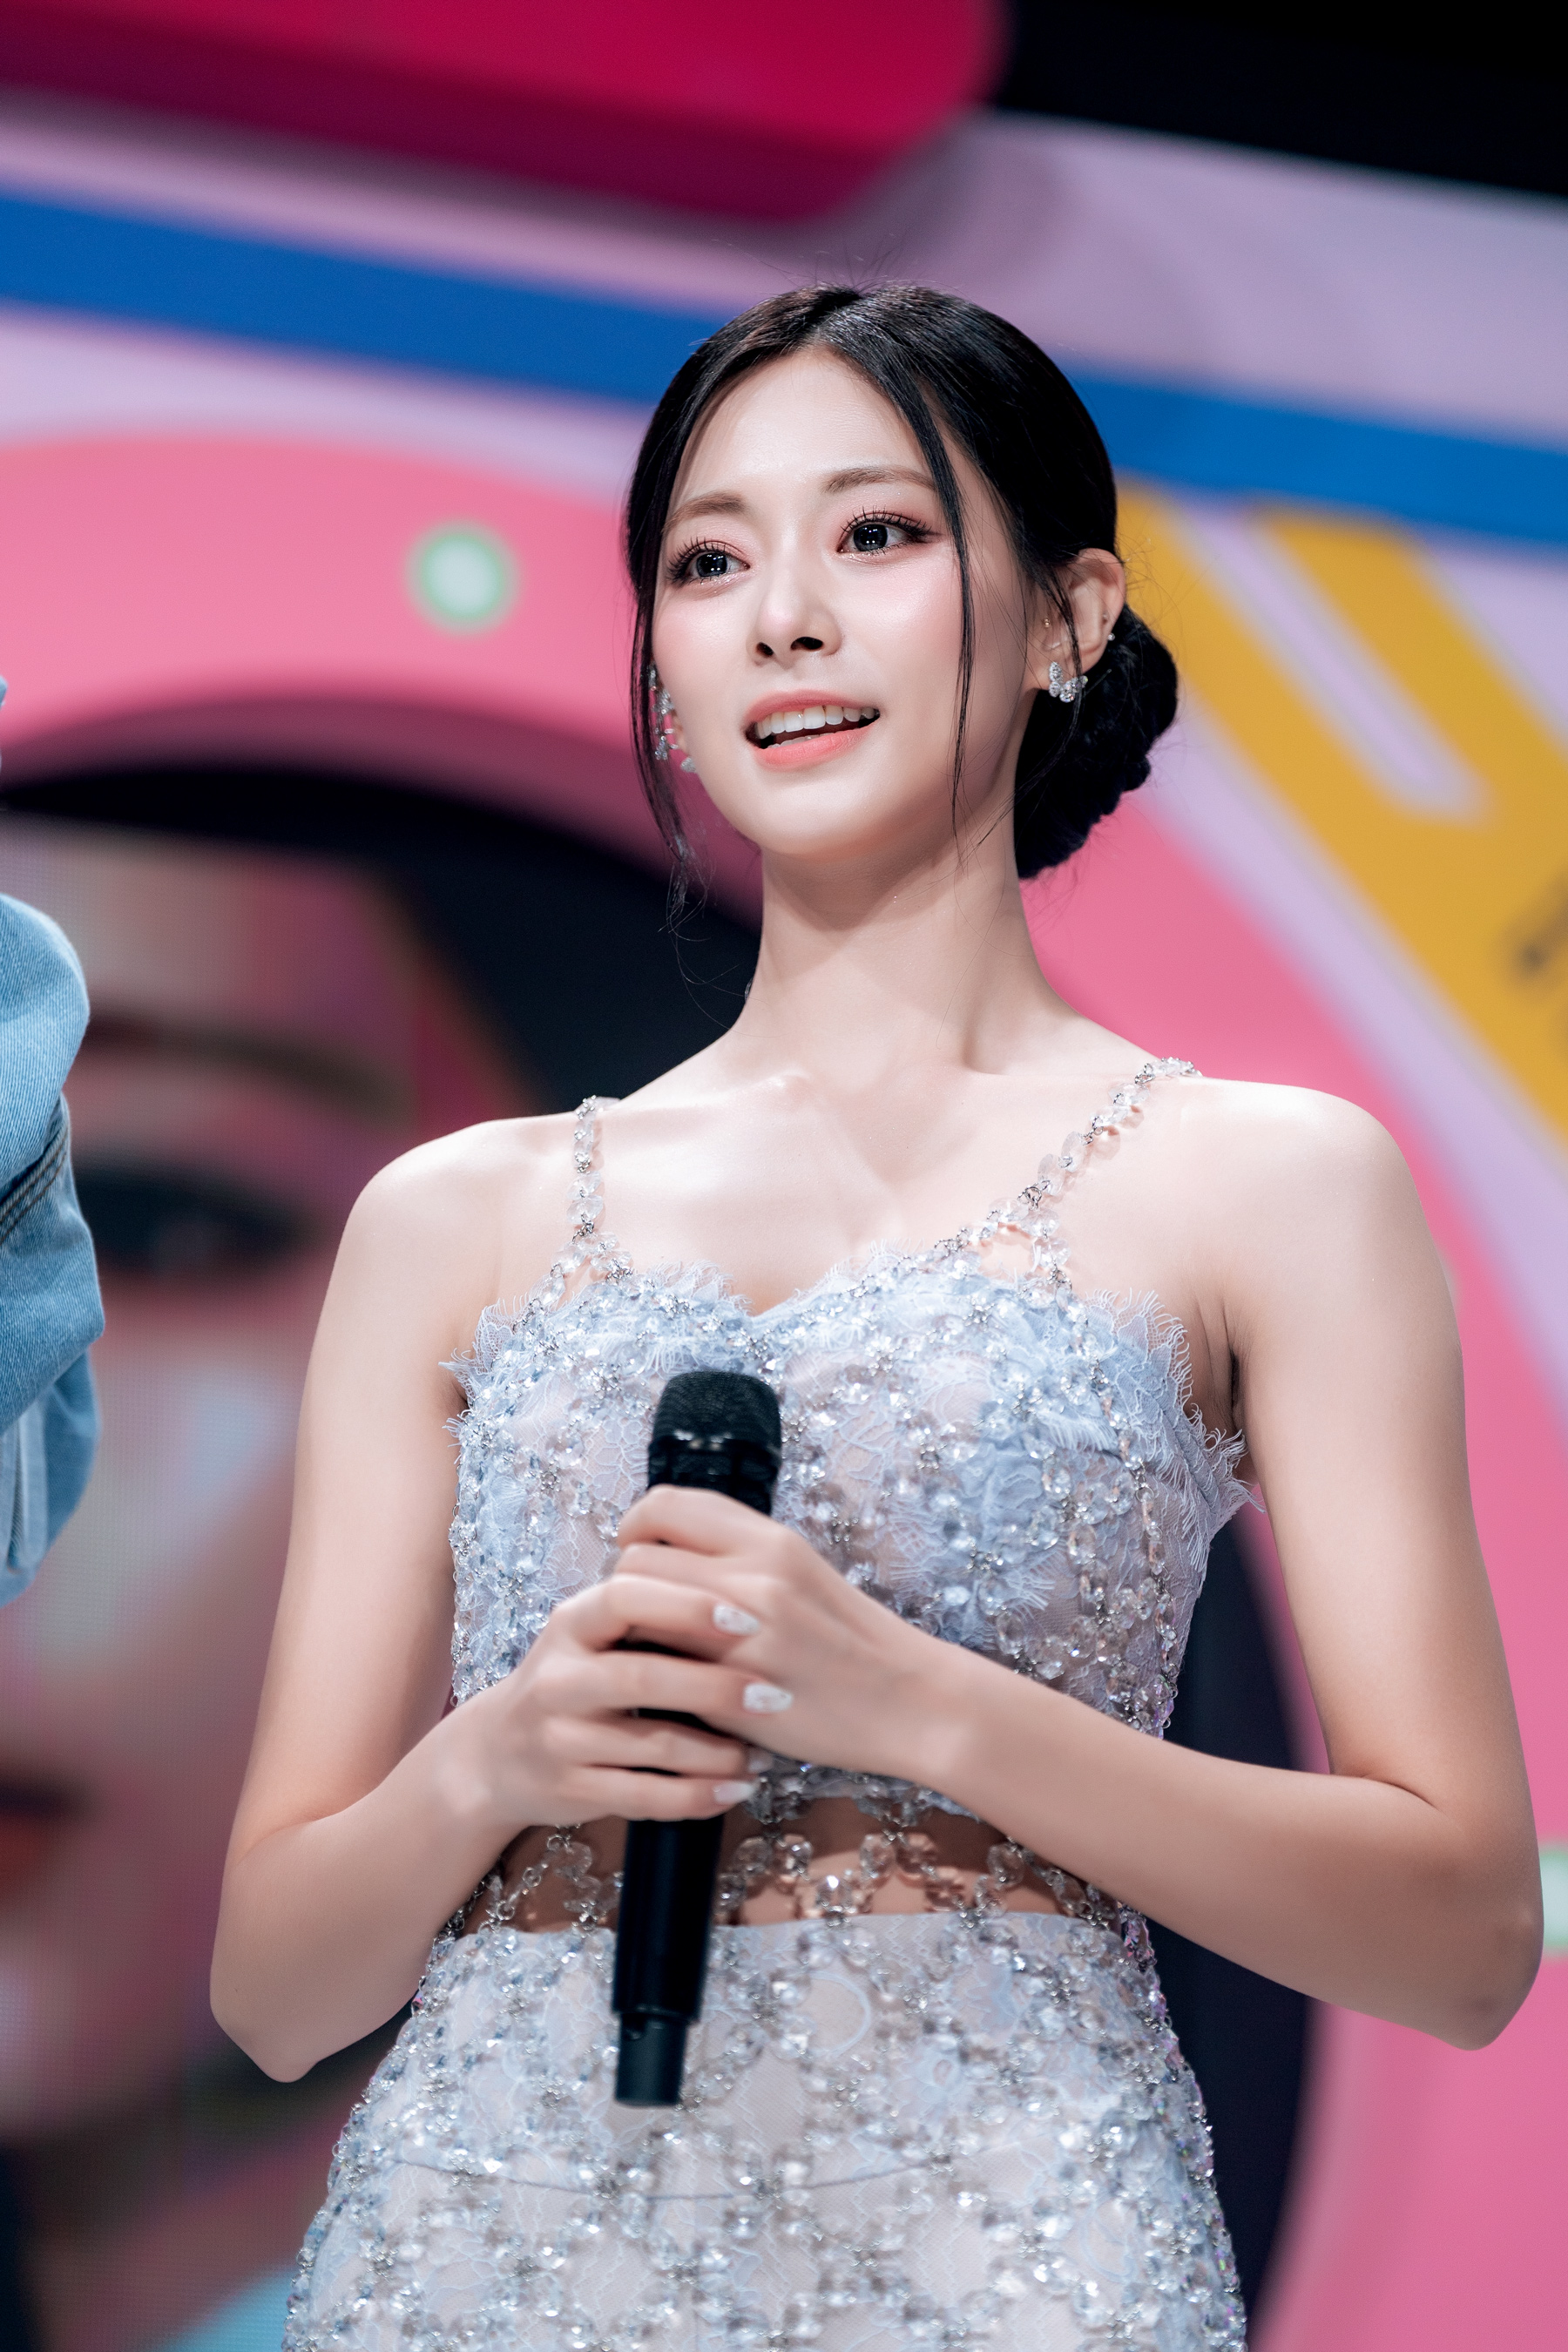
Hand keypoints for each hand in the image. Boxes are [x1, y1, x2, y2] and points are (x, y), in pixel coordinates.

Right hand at [451, 1560, 773, 1831]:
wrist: (497, 1755)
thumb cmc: (572, 1680)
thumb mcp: (590, 1635)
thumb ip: (646, 1610)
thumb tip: (738, 1582)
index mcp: (571, 1625)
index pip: (623, 1596)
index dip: (686, 1605)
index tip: (745, 1618)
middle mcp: (559, 1680)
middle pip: (643, 1677)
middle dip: (717, 1687)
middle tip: (774, 1694)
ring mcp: (561, 1739)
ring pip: (652, 1746)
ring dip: (718, 1753)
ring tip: (763, 1754)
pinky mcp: (571, 1791)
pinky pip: (646, 1798)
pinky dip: (698, 1796)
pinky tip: (734, 1789)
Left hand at [613, 1486, 952, 1783]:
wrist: (911, 1702)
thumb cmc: (854, 1642)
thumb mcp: (802, 1574)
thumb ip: (741, 1559)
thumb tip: (672, 1559)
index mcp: (771, 1538)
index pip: (666, 1504)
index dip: (636, 1529)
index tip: (639, 1554)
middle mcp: (754, 1572)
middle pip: (638, 1560)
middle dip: (624, 1588)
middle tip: (639, 1616)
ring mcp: (743, 1629)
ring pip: (639, 1614)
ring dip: (631, 1631)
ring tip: (650, 1650)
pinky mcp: (736, 1685)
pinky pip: (661, 1666)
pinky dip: (652, 1672)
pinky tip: (669, 1684)